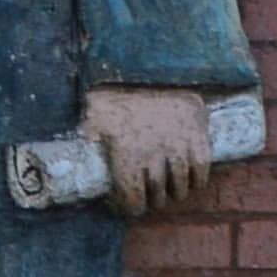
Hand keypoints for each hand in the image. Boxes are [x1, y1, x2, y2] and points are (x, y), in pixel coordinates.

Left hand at [79, 86, 218, 218]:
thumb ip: (88, 132)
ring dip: (175, 194)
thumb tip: (75, 143)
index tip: (131, 207)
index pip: (132, 199)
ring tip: (171, 193)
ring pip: (180, 187)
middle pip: (157, 195)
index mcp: (126, 156)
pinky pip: (201, 170)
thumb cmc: (122, 93)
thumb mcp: (97, 112)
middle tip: (151, 199)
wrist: (159, 69)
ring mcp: (178, 149)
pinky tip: (191, 182)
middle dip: (153, 201)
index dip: (131, 207)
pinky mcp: (198, 139)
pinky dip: (197, 181)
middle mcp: (153, 157)